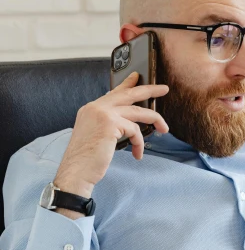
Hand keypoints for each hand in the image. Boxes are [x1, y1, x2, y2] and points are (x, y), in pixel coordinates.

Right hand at [54, 71, 168, 197]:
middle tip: (164, 89)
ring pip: (137, 112)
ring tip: (163, 129)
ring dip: (154, 120)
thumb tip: (129, 119)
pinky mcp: (111, 124)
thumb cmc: (86, 159)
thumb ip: (108, 122)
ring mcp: (103, 114)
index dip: (127, 83)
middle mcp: (95, 107)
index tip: (136, 76)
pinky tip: (137, 153)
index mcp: (91, 109)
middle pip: (128, 94)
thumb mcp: (96, 134)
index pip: (113, 92)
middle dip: (149, 90)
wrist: (75, 173)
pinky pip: (135, 130)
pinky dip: (139, 143)